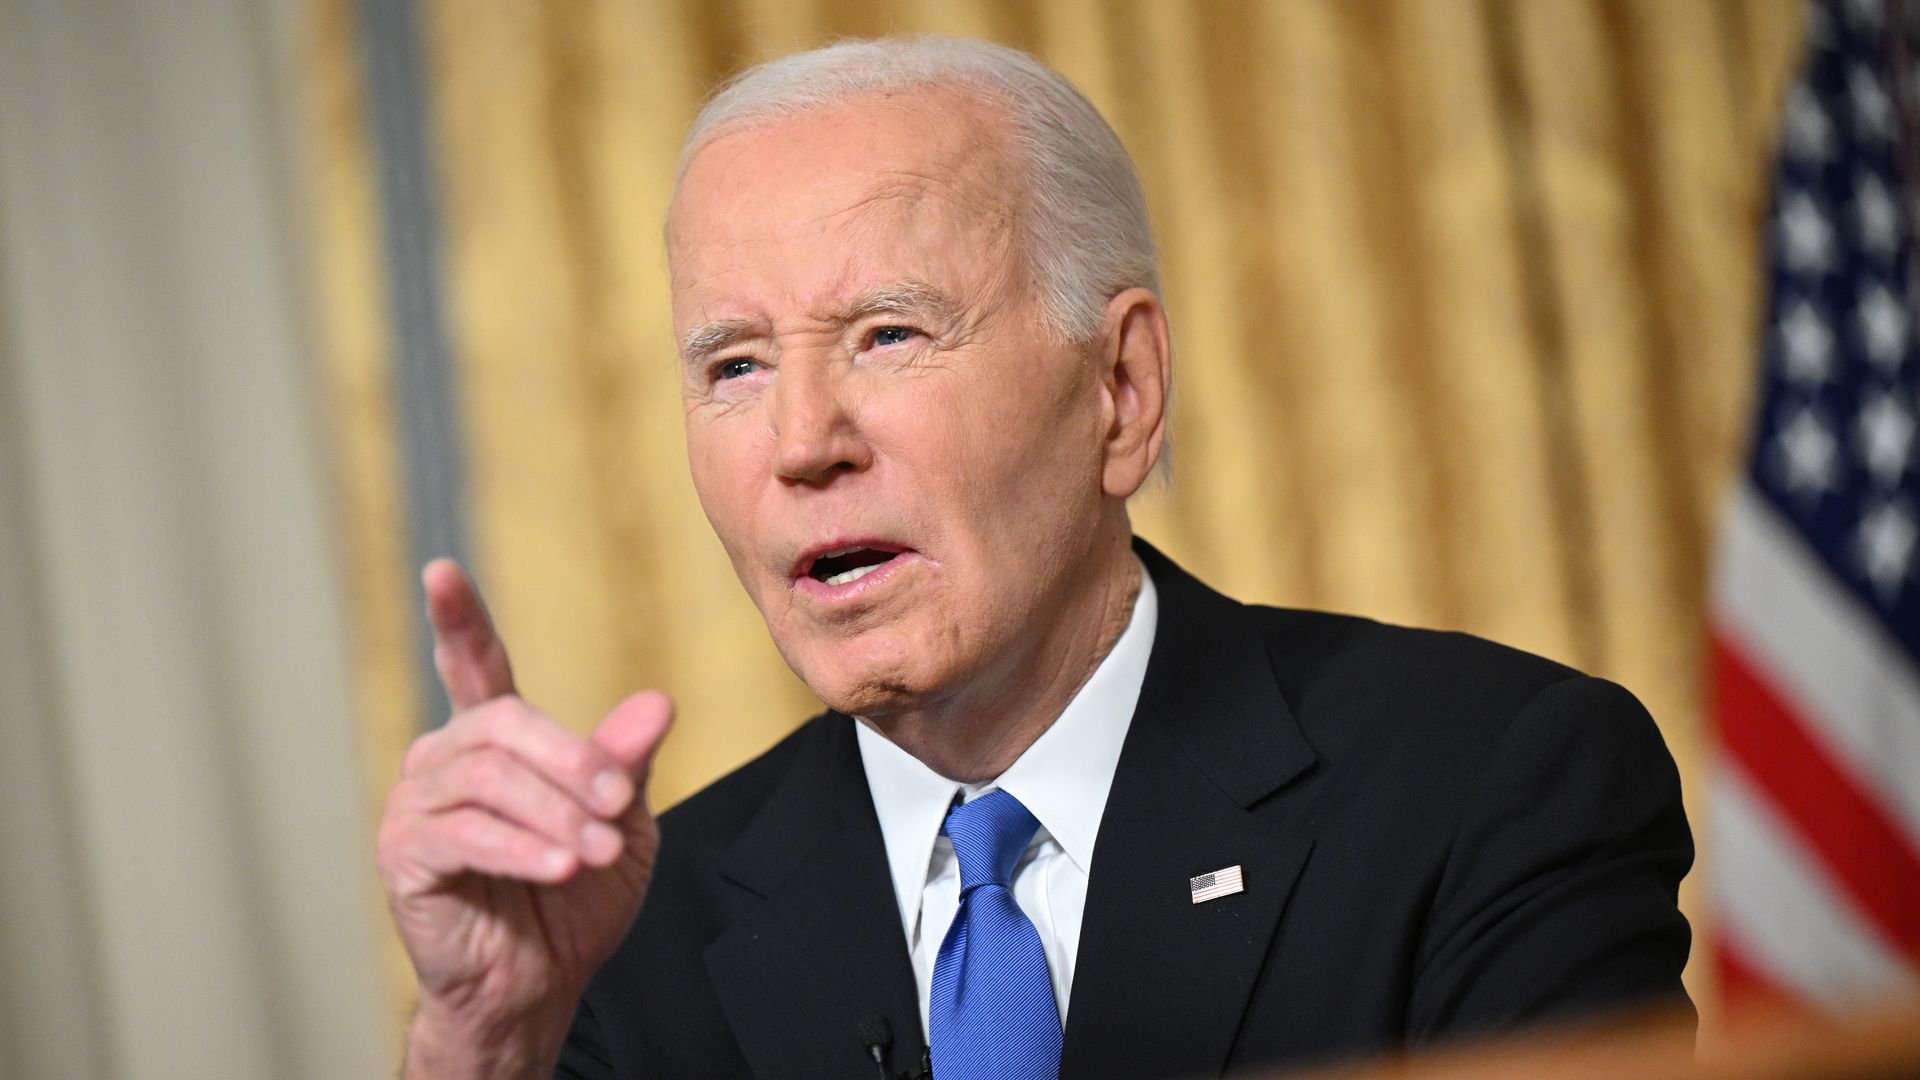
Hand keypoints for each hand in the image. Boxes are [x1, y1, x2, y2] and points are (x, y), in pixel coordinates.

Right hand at [376, 560, 672, 1077]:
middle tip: (619, 806)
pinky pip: (466, 834)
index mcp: (495, 740)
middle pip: (506, 724)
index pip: (472, 664)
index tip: (441, 573)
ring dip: (556, 815)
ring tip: (595, 852)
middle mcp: (446, 760)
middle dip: (572, 763)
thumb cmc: (574, 900)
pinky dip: (523, 849)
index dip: (458, 619)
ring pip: (491, 779)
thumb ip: (627, 763)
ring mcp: (417, 806)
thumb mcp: (621, 823)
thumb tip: (656, 703)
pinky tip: (560, 868)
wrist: (540, 983)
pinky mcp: (406, 855)